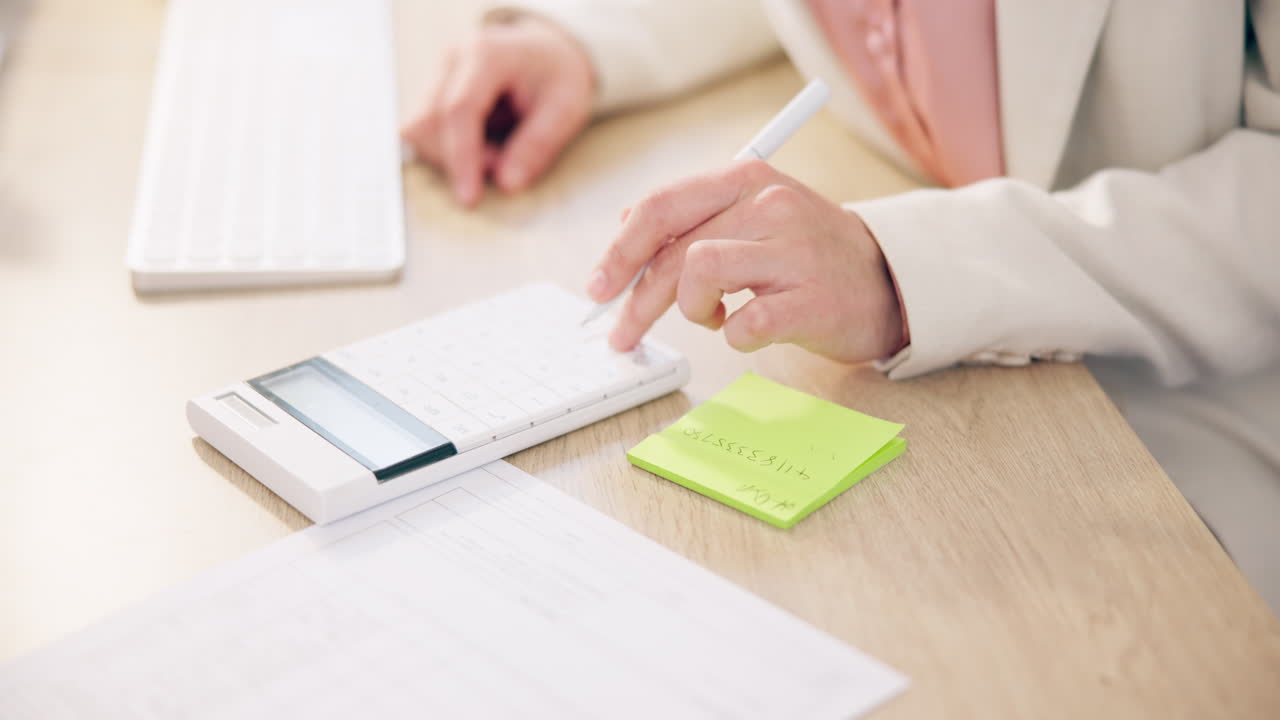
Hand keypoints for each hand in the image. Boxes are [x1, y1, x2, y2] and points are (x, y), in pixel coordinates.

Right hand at [401, 15, 594, 206]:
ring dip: (455, 156)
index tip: (469, 198)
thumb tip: (507, 185)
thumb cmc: (559, 78)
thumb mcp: (566, 110)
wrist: (549, 55)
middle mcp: (453, 59)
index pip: (459, 110)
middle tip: (506, 162)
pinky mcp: (432, 93)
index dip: (461, 157)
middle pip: (430, 123)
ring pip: (421, 132)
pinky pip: (426, 133)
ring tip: (498, 151)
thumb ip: (538, 146)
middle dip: (463, 158)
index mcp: (486, 54)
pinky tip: (482, 145)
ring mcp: (438, 75)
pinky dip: (451, 150)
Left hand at [586, 160, 907, 362]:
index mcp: (748, 179)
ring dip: (692, 309)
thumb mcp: (752, 215)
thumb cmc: (808, 254)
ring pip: (701, 274)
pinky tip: (745, 331)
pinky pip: (744, 324)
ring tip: (712, 318)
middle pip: (674, 250)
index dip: (619, 251)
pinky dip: (732, 336)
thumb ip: (694, 216)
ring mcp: (795, 253)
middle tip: (623, 332)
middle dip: (636, 299)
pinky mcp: (812, 302)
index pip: (661, 206)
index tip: (598, 286)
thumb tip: (626, 227)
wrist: (889, 281)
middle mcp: (771, 206)